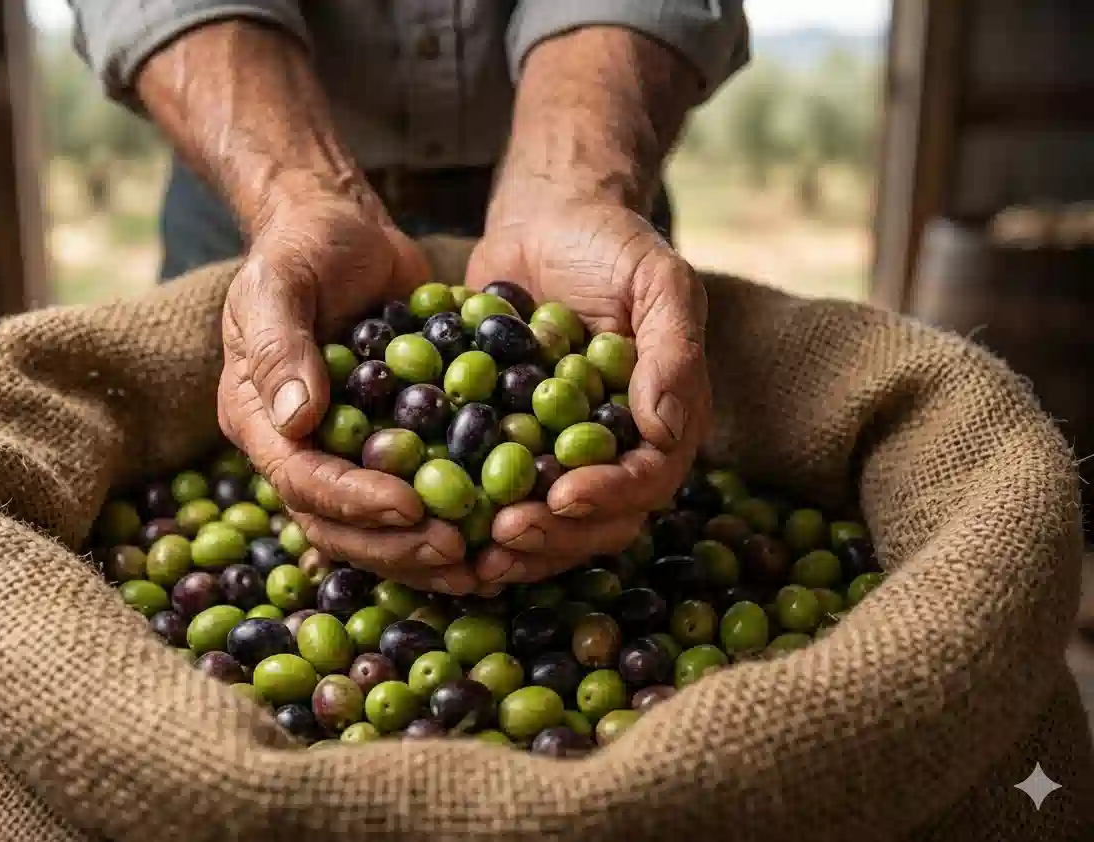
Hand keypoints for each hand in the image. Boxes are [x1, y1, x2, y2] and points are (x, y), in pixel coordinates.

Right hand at [218, 188, 476, 593]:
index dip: (354, 501)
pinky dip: (450, 517)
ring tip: (479, 563)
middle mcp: (299, 448)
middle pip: (338, 523)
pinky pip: (416, 492)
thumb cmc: (303, 247)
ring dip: (423, 550)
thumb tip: (295, 419)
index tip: (409, 507)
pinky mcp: (390, 440)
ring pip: (376, 526)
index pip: (302, 479)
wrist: (345, 228)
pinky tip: (495, 534)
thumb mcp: (280, 282)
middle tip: (455, 552)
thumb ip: (280, 345)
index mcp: (260, 419)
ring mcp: (346, 450)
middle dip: (395, 545)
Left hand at [464, 199, 710, 586]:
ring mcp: (556, 452)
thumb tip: (666, 428)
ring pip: (543, 520)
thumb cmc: (612, 244)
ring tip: (470, 549)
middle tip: (504, 535)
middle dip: (552, 535)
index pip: (646, 480)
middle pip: (595, 520)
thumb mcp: (658, 280)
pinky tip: (432, 521)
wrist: (544, 221)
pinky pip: (490, 491)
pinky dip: (467, 513)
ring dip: (510, 543)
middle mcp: (611, 450)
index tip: (563, 497)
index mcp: (659, 423)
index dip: (609, 497)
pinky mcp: (504, 443)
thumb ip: (674, 349)